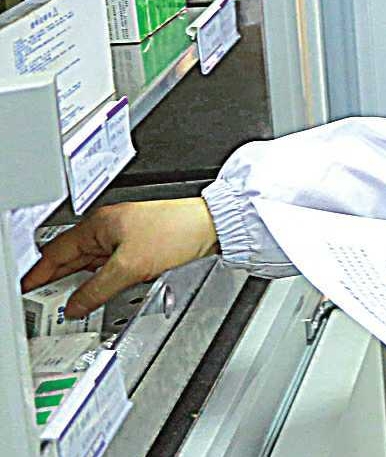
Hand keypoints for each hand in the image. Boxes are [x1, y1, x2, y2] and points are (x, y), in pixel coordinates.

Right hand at [22, 198, 218, 316]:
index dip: (39, 274)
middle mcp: (109, 228)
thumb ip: (97, 289)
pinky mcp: (140, 246)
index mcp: (99, 225)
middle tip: (42, 302)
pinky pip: (110, 266)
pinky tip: (98, 292)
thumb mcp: (129, 267)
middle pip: (72, 258)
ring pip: (92, 264)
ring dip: (80, 282)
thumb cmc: (179, 231)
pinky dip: (101, 280)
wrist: (214, 226)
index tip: (26, 289)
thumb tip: (74, 305)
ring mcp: (124, 236)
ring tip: (67, 303)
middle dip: (57, 280)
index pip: (57, 253)